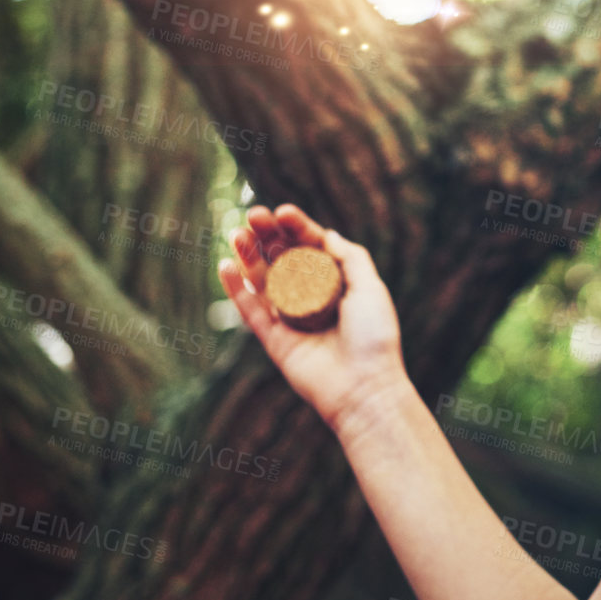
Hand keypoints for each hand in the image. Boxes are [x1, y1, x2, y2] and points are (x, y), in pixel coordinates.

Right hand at [218, 203, 406, 435]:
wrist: (364, 388)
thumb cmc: (374, 337)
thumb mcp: (370, 288)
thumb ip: (351, 258)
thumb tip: (327, 234)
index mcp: (337, 285)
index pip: (311, 249)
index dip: (297, 228)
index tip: (283, 211)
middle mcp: (312, 299)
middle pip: (284, 261)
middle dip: (268, 236)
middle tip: (254, 215)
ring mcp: (292, 319)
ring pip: (264, 282)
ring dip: (249, 257)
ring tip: (237, 233)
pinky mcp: (275, 341)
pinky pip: (251, 311)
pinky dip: (237, 290)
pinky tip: (226, 265)